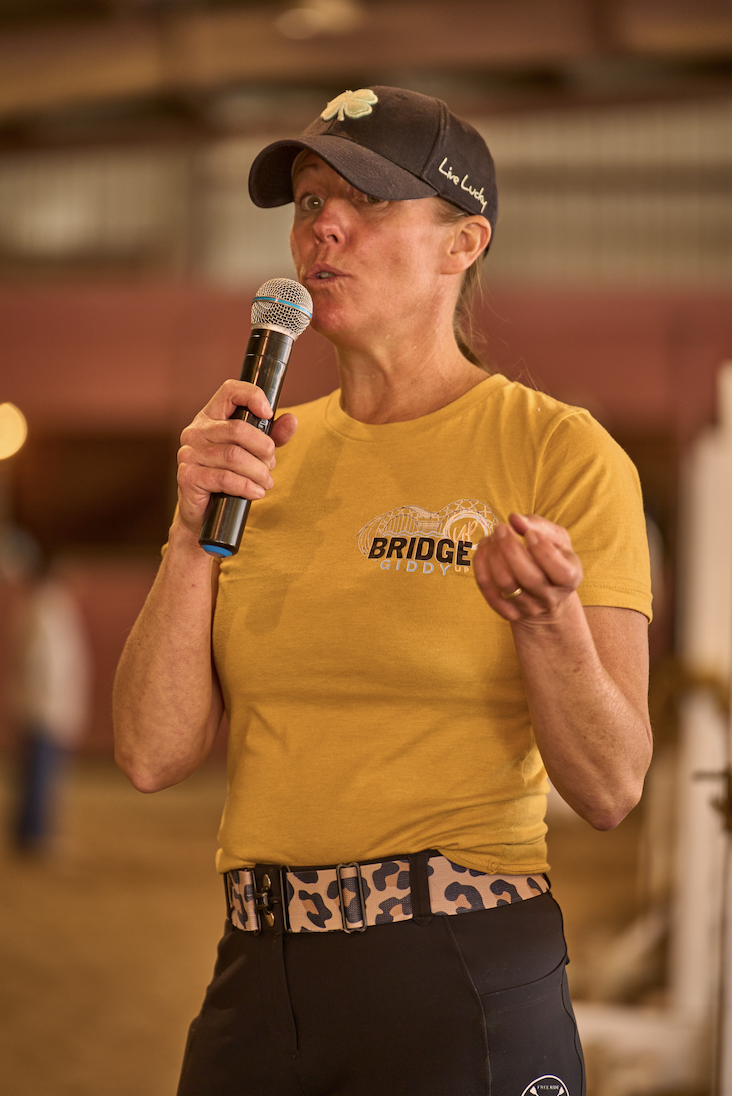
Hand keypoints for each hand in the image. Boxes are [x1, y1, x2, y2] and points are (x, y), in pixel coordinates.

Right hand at [175, 380, 297, 538]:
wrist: (204, 514)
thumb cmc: (229, 477)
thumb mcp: (254, 453)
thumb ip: (272, 436)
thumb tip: (292, 420)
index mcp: (210, 417)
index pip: (230, 391)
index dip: (252, 396)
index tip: (269, 413)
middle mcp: (195, 431)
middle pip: (238, 429)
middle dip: (264, 449)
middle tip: (270, 465)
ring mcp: (189, 453)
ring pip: (234, 456)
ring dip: (258, 472)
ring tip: (265, 482)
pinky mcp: (188, 476)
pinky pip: (225, 478)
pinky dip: (247, 487)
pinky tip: (256, 493)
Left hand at [473, 513, 582, 623]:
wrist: (546, 596)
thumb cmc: (553, 559)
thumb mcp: (557, 540)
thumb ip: (540, 526)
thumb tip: (515, 519)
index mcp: (569, 579)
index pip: (560, 571)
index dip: (543, 550)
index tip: (529, 533)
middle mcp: (549, 597)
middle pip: (527, 577)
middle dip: (510, 548)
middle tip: (501, 528)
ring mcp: (528, 607)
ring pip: (505, 583)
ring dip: (493, 555)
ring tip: (491, 536)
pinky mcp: (508, 612)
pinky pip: (488, 591)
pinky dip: (481, 566)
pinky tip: (483, 548)